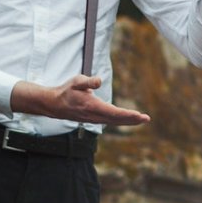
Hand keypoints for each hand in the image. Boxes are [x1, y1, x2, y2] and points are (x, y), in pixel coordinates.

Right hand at [12, 74, 149, 126]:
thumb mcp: (76, 81)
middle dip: (132, 120)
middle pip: (117, 120)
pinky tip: (130, 119)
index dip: (127, 114)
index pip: (113, 113)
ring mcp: (94, 119)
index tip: (139, 115)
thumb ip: (88, 81)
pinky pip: (111, 121)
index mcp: (92, 106)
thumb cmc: (67, 91)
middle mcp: (95, 115)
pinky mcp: (94, 119)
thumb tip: (99, 81)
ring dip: (129, 121)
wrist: (55, 104)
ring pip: (115, 122)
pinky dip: (121, 120)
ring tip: (142, 119)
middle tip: (146, 119)